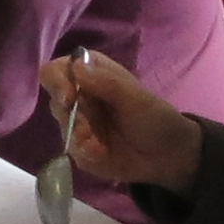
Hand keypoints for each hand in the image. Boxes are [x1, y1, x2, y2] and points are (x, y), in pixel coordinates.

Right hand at [50, 51, 202, 195]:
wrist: (167, 157)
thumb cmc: (155, 119)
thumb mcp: (137, 99)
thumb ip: (108, 83)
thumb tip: (76, 67)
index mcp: (92, 74)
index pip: (57, 70)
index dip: (57, 81)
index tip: (69, 98)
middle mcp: (80, 96)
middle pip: (55, 98)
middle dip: (72, 115)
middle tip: (88, 129)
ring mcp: (78, 122)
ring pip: (62, 125)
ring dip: (79, 136)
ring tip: (100, 146)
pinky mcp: (80, 147)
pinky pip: (71, 149)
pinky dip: (85, 153)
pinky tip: (102, 154)